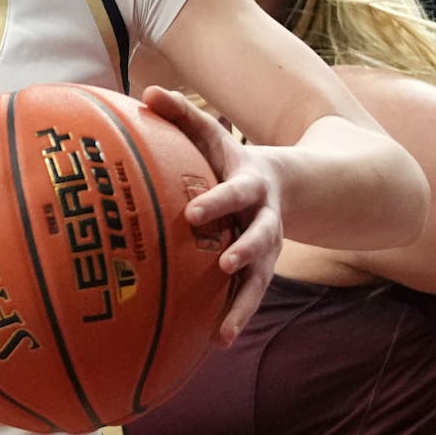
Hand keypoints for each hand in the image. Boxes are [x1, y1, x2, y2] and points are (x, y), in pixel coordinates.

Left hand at [140, 86, 280, 346]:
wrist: (287, 184)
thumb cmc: (231, 158)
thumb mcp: (212, 133)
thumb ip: (183, 113)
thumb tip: (148, 91)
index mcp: (251, 184)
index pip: (236, 192)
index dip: (218, 202)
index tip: (194, 213)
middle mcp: (265, 220)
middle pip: (260, 237)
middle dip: (244, 251)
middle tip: (223, 263)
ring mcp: (267, 249)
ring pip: (260, 279)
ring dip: (244, 304)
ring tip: (225, 332)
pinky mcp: (261, 272)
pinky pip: (249, 297)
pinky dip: (235, 318)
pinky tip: (215, 343)